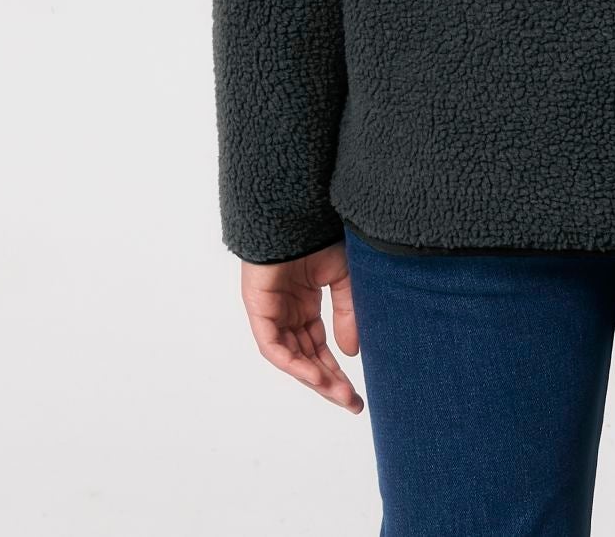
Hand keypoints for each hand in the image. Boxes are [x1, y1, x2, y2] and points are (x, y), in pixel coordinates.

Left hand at [239, 242, 363, 413]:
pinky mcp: (258, 308)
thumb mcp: (343, 276)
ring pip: (291, 356)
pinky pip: (273, 345)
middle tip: (350, 403)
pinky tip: (314, 374)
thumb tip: (351, 353)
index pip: (319, 348)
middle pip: (306, 358)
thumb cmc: (318, 235)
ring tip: (338, 393)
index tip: (355, 394)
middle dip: (328, 382)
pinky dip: (293, 362)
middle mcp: (287, 313)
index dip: (336, 371)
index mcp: (305, 305)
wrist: (296, 210)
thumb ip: (347, 313)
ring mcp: (271, 312)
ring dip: (313, 377)